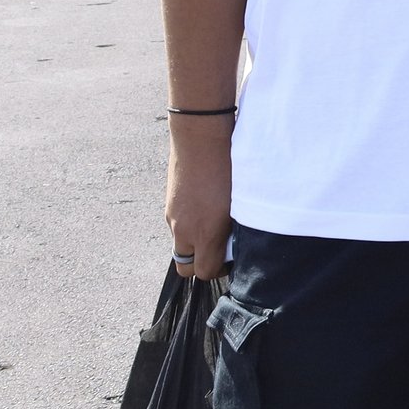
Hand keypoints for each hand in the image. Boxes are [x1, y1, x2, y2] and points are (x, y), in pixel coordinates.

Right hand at [165, 122, 233, 280]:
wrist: (200, 137)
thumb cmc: (228, 167)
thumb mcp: (240, 202)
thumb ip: (235, 228)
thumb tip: (235, 242)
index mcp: (204, 233)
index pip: (205, 272)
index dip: (219, 270)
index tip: (231, 258)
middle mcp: (183, 229)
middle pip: (185, 265)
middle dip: (201, 262)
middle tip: (219, 246)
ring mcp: (172, 216)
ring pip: (179, 243)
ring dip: (194, 241)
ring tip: (214, 221)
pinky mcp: (168, 203)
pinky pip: (176, 224)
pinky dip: (188, 224)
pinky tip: (204, 205)